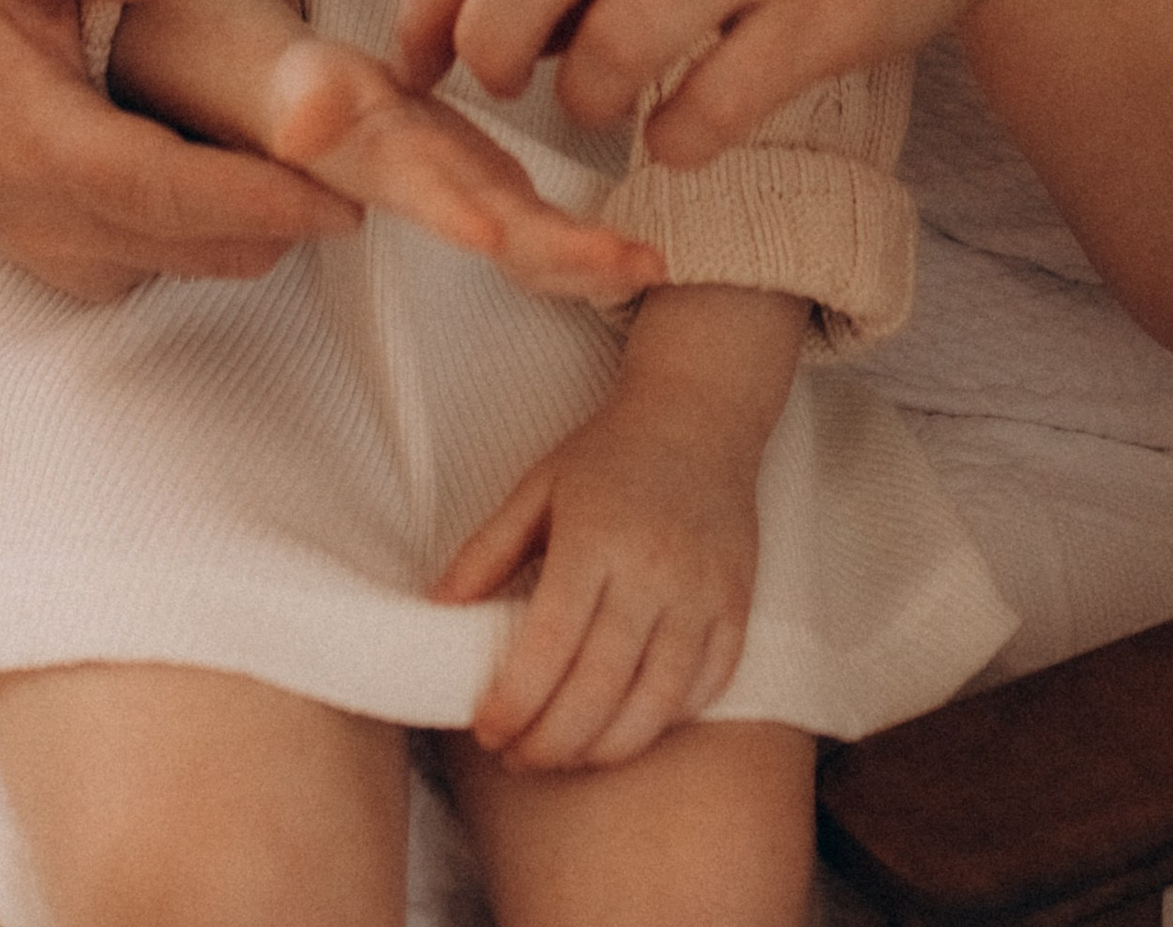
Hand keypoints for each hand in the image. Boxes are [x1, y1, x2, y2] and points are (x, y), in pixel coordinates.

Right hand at [0, 0, 358, 301]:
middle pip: (192, 245)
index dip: (260, 198)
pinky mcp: (55, 263)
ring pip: (181, 265)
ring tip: (326, 175)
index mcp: (33, 146)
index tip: (344, 192)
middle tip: (373, 180)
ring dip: (254, 233)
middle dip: (286, 222)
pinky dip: (209, 239)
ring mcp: (45, 253)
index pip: (169, 192)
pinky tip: (251, 184)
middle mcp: (40, 221)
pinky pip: (153, 267)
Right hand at [259, 34, 664, 306]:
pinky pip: (552, 231)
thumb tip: (297, 129)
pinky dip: (593, 250)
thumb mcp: (300, 95)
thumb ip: (304, 106)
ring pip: (539, 243)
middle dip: (564, 253)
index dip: (457, 212)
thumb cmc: (311, 101)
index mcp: (399, 171)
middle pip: (507, 235)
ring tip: (654, 265)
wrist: (319, 114)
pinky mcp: (501, 192)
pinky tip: (648, 260)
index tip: (492, 231)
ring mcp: (478, 200)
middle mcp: (446, 196)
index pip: (433, 195)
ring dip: (592, 261)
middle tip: (632, 264)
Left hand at [431, 285, 801, 768]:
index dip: (514, 702)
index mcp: (595, 537)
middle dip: (550, 743)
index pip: (549, 644)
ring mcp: (703, 592)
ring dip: (605, 748)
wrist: (699, 416)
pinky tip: (626, 726)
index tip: (487, 730)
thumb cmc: (610, 455)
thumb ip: (486, 550)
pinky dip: (665, 722)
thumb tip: (436, 609)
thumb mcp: (537, 487)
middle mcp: (653, 569)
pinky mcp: (736, 605)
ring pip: (656, 703)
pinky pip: (707, 687)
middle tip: (516, 756)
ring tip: (565, 755)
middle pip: (600, 688)